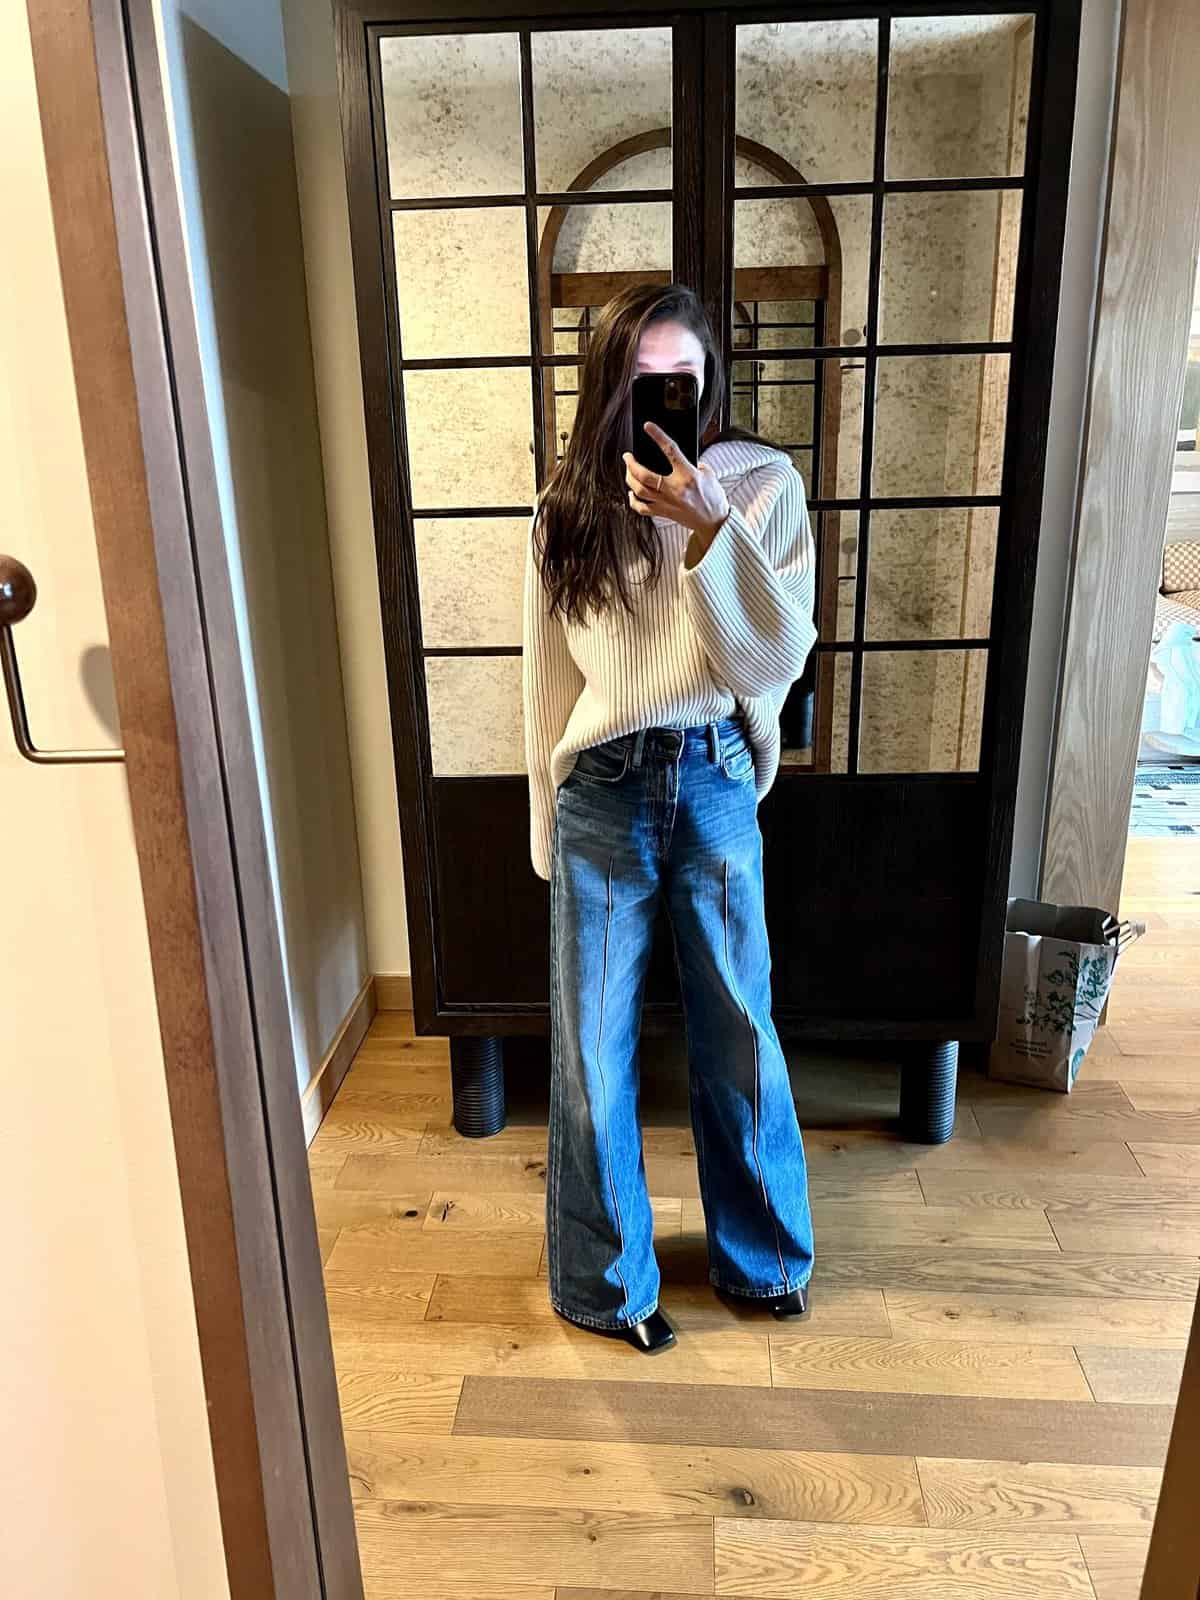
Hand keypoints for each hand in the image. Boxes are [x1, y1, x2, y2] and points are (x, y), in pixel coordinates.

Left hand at [623, 421, 729, 537]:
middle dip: (631, 463)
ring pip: (639, 490)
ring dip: (629, 478)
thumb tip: (678, 457)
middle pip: (644, 474)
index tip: (648, 427)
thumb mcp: (708, 474)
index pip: (670, 451)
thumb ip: (693, 464)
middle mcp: (674, 489)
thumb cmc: (713, 498)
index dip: (657, 436)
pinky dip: (633, 500)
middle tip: (627, 456)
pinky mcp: (663, 513)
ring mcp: (666, 502)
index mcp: (688, 476)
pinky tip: (631, 493)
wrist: (714, 522)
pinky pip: (641, 508)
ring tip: (628, 470)